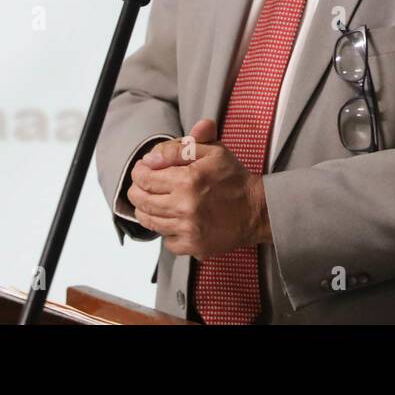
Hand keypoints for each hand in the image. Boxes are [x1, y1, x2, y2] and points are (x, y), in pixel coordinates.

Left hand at [127, 118, 270, 257]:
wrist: (256, 210)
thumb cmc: (233, 178)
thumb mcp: (213, 151)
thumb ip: (181, 148)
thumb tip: (151, 157)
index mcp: (188, 179)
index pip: (145, 177)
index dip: (139, 172)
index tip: (144, 170)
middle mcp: (185, 206)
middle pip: (141, 201)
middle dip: (138, 191)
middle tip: (145, 186)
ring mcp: (188, 229)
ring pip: (149, 221)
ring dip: (148, 210)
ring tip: (157, 202)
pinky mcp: (192, 246)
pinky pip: (166, 241)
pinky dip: (167, 231)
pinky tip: (176, 220)